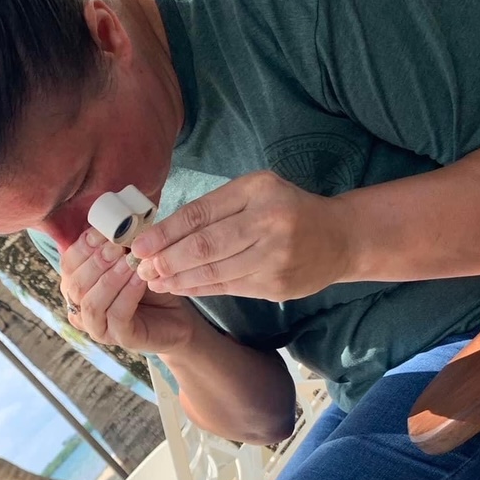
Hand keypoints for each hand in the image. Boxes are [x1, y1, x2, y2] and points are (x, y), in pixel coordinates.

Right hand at [60, 228, 198, 353]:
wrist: (177, 318)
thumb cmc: (149, 286)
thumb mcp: (131, 259)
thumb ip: (119, 243)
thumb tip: (117, 217)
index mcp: (77, 286)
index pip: (68, 264)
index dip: (83, 246)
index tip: (103, 229)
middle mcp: (80, 308)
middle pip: (75, 284)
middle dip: (96, 261)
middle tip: (117, 245)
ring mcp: (97, 328)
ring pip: (91, 303)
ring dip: (110, 278)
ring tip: (129, 261)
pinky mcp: (119, 339)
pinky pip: (116, 315)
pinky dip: (127, 294)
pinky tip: (140, 278)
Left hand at [131, 170, 353, 300]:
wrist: (340, 238)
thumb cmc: (288, 209)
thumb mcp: (257, 192)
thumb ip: (218, 207)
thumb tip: (166, 230)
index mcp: (258, 190)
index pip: (201, 213)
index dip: (166, 232)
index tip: (139, 245)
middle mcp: (267, 221)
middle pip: (205, 246)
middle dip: (167, 259)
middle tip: (141, 268)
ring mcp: (274, 256)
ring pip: (215, 271)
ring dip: (178, 279)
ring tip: (154, 280)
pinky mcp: (276, 285)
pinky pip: (229, 287)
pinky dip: (200, 288)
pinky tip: (180, 287)